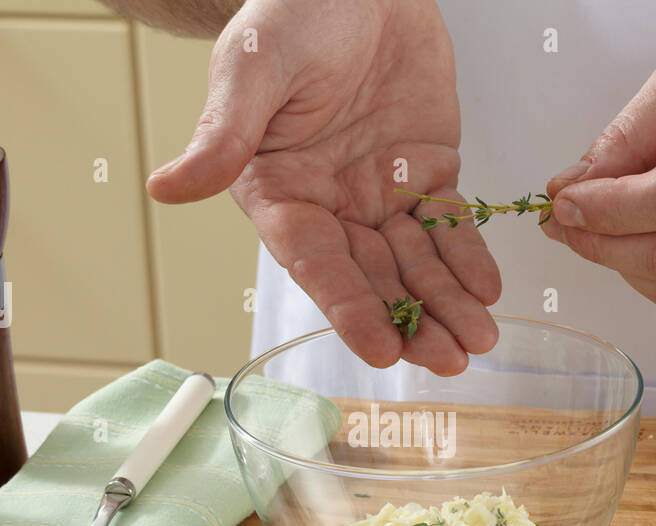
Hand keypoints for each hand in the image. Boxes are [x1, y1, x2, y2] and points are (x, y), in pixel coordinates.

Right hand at [148, 0, 500, 373]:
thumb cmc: (292, 13)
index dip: (349, 308)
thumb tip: (165, 188)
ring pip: (417, 263)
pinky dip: (470, 259)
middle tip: (448, 360)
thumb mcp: (253, 69)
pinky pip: (451, 225)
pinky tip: (489, 291)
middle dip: (411, 323)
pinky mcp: (428, 173)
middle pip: (373, 278)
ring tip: (479, 340)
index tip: (380, 349)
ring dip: (448, 304)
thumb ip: (222, 134)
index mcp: (280, 195)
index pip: (316, 264)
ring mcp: (381, 194)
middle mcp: (331, 206)